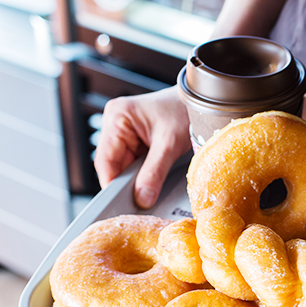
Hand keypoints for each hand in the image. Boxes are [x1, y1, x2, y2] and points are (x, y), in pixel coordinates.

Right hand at [93, 87, 190, 207]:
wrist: (201, 102)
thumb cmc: (185, 111)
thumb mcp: (169, 145)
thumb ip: (154, 173)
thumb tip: (142, 199)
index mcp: (117, 117)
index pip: (105, 160)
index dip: (113, 184)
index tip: (123, 204)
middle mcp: (115, 122)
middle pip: (113, 164)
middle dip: (127, 183)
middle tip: (141, 201)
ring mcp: (124, 131)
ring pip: (124, 166)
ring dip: (136, 178)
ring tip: (151, 187)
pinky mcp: (135, 138)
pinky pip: (134, 162)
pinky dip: (142, 173)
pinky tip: (152, 178)